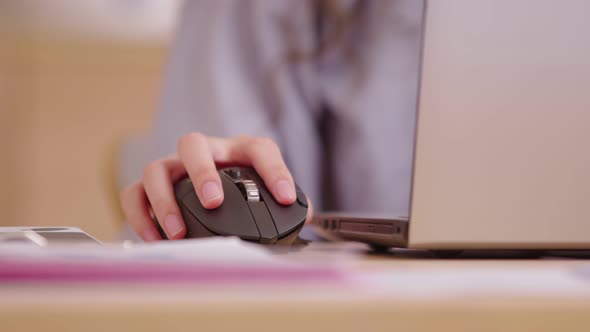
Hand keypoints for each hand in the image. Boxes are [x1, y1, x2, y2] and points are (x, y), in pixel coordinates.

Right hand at [120, 133, 311, 241]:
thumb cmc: (244, 190)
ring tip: (178, 231)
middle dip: (202, 172)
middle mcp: (205, 154)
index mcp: (240, 152)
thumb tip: (301, 216)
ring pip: (157, 168)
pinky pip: (134, 193)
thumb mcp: (267, 195)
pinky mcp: (151, 187)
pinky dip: (140, 215)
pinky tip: (155, 239)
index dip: (274, 171)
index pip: (260, 149)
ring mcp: (174, 168)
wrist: (214, 186)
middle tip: (212, 202)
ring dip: (165, 200)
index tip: (285, 197)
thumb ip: (288, 205)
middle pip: (193, 143)